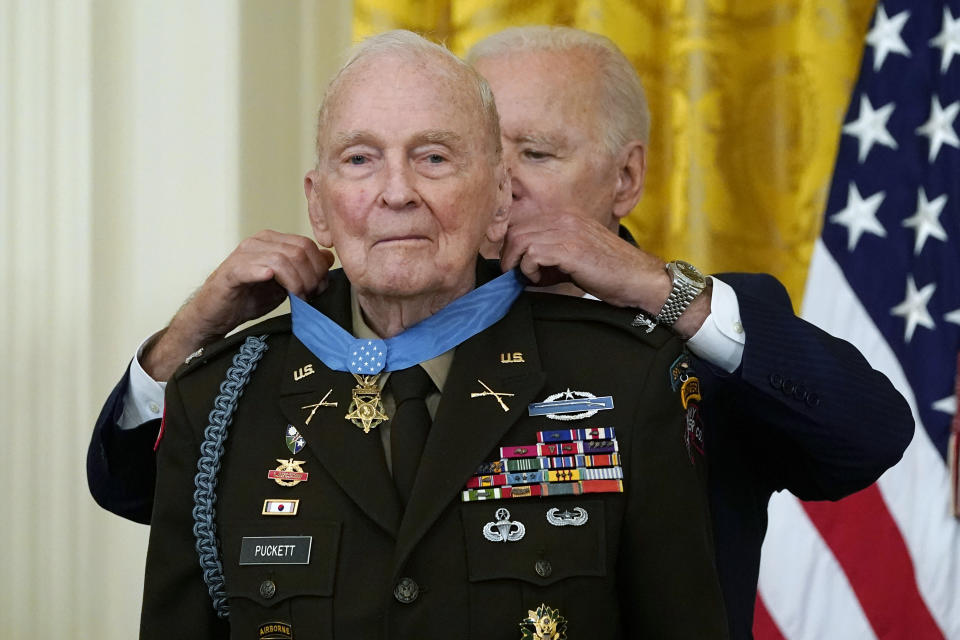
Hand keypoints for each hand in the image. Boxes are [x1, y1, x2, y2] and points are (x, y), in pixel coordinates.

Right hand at [142, 230, 334, 379]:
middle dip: (311, 276)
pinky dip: (271, 275)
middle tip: (309, 296)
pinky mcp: (232, 270)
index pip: (307, 245)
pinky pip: (257, 266)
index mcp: (273, 241)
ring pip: (284, 258)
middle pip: (300, 250)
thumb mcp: (284, 284)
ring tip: (298, 298)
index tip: (319, 289)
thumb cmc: (248, 298)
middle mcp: (259, 241)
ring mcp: (244, 253)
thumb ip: (304, 271)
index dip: (319, 268)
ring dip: (297, 282)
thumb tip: (328, 259)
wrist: (216, 315)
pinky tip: (276, 285)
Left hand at [499, 214, 709, 338]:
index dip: (513, 245)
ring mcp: (567, 230)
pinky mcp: (569, 248)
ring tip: (529, 277)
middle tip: (516, 274)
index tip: (515, 264)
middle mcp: (565, 218)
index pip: (524, 222)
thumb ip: (552, 254)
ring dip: (518, 262)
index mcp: (567, 216)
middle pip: (516, 229)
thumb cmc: (610, 273)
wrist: (639, 279)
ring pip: (519, 240)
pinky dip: (530, 270)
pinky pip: (531, 253)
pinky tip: (542, 280)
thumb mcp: (577, 255)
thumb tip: (523, 266)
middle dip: (510, 254)